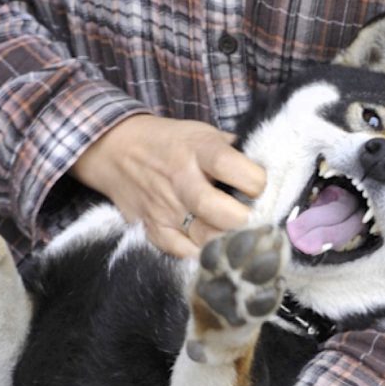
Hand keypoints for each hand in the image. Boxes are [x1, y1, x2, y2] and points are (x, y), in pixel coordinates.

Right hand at [70, 114, 265, 256]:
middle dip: (245, 221)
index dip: (256, 182)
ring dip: (229, 242)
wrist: (115, 149)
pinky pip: (181, 252)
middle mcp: (181, 179)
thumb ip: (233, 150)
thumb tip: (269, 169)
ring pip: (204, 238)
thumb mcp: (202, 131)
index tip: (261, 188)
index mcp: (198, 148)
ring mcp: (165, 208)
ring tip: (241, 238)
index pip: (233, 168)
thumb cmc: (170, 142)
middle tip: (256, 222)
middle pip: (218, 211)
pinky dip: (201, 254)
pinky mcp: (152, 228)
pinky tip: (214, 247)